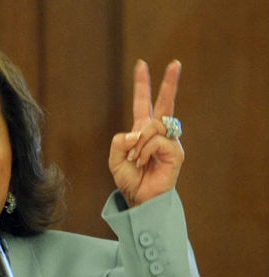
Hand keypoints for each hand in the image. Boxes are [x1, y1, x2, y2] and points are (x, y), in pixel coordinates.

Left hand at [108, 60, 183, 206]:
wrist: (140, 199)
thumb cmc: (129, 180)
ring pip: (153, 126)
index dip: (142, 85)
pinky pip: (157, 141)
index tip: (142, 65)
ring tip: (136, 160)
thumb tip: (137, 132)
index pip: (143, 103)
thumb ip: (119, 142)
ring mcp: (169, 142)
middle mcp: (157, 133)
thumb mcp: (115, 159)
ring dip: (139, 144)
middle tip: (175, 63)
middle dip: (169, 83)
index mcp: (142, 131)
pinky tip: (143, 162)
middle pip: (165, 103)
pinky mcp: (175, 152)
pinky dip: (145, 151)